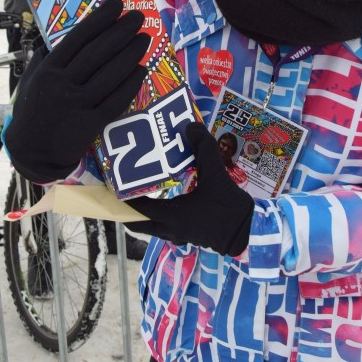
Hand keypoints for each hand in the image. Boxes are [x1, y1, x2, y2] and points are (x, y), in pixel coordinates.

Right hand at [4, 0, 149, 182]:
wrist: (32, 151)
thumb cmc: (33, 109)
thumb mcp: (32, 78)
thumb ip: (49, 56)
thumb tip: (72, 31)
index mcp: (48, 69)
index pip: (78, 37)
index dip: (100, 19)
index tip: (116, 4)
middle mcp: (62, 85)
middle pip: (98, 53)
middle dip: (121, 32)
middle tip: (138, 18)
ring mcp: (77, 105)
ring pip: (110, 74)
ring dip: (130, 54)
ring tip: (144, 39)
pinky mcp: (90, 124)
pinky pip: (116, 100)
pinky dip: (130, 84)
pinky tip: (141, 69)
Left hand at [124, 123, 253, 255]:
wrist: (249, 232)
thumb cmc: (229, 207)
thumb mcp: (216, 174)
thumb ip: (204, 149)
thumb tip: (191, 126)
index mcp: (172, 216)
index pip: (139, 208)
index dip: (123, 197)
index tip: (113, 184)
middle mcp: (170, 230)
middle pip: (138, 223)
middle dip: (127, 210)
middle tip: (121, 191)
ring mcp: (179, 236)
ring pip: (151, 227)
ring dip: (143, 213)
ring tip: (141, 192)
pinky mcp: (188, 236)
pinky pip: (164, 228)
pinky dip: (158, 216)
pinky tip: (165, 200)